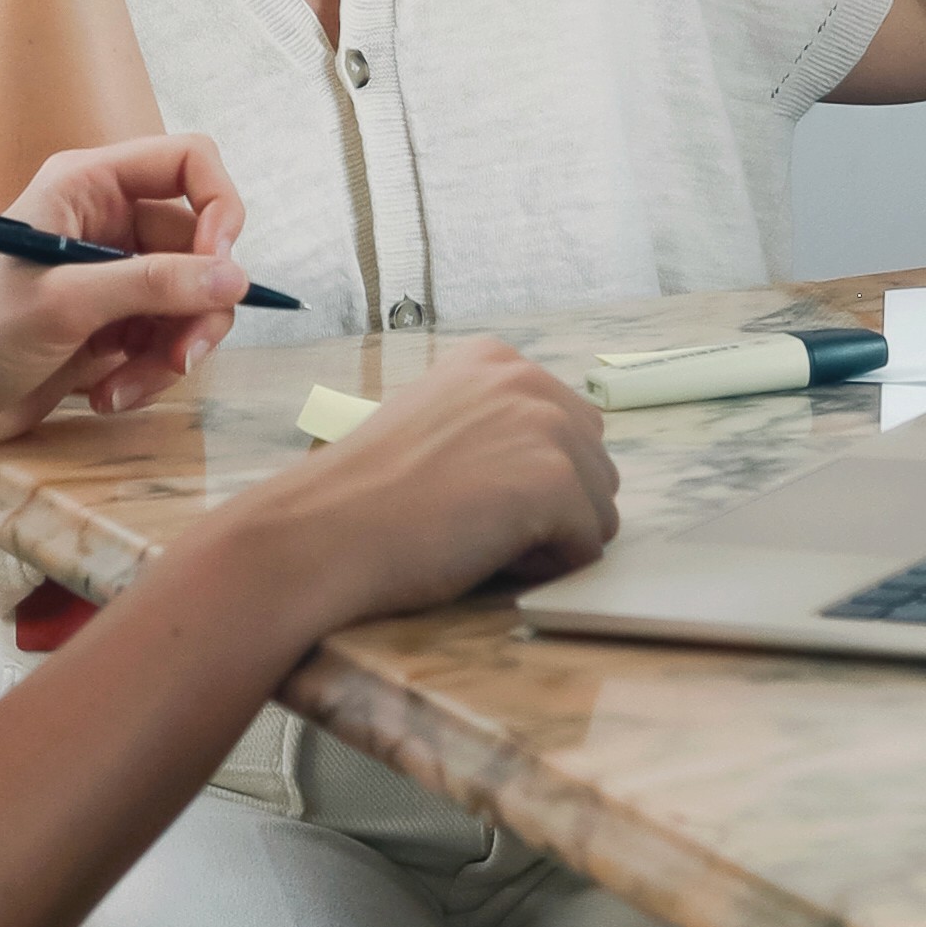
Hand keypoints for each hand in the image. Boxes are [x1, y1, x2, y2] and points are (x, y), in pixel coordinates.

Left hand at [0, 134, 249, 447]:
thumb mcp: (63, 303)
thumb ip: (151, 285)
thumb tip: (233, 277)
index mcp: (89, 184)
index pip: (188, 163)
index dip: (219, 207)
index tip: (220, 268)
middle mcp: (109, 220)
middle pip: (201, 246)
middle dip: (196, 307)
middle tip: (181, 357)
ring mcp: (115, 274)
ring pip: (192, 301)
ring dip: (172, 352)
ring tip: (125, 387)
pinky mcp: (117, 323)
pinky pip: (169, 340)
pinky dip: (151, 373)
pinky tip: (109, 394)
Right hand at [264, 339, 619, 633]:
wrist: (327, 530)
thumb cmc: (368, 494)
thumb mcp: (435, 423)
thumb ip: (494, 425)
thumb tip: (549, 464)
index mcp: (495, 360)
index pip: (568, 427)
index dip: (526, 477)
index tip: (466, 488)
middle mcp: (526, 379)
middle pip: (593, 466)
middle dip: (550, 508)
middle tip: (472, 518)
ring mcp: (544, 424)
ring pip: (597, 509)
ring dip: (550, 538)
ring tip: (476, 534)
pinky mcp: (553, 480)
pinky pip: (588, 545)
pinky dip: (547, 566)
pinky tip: (484, 552)